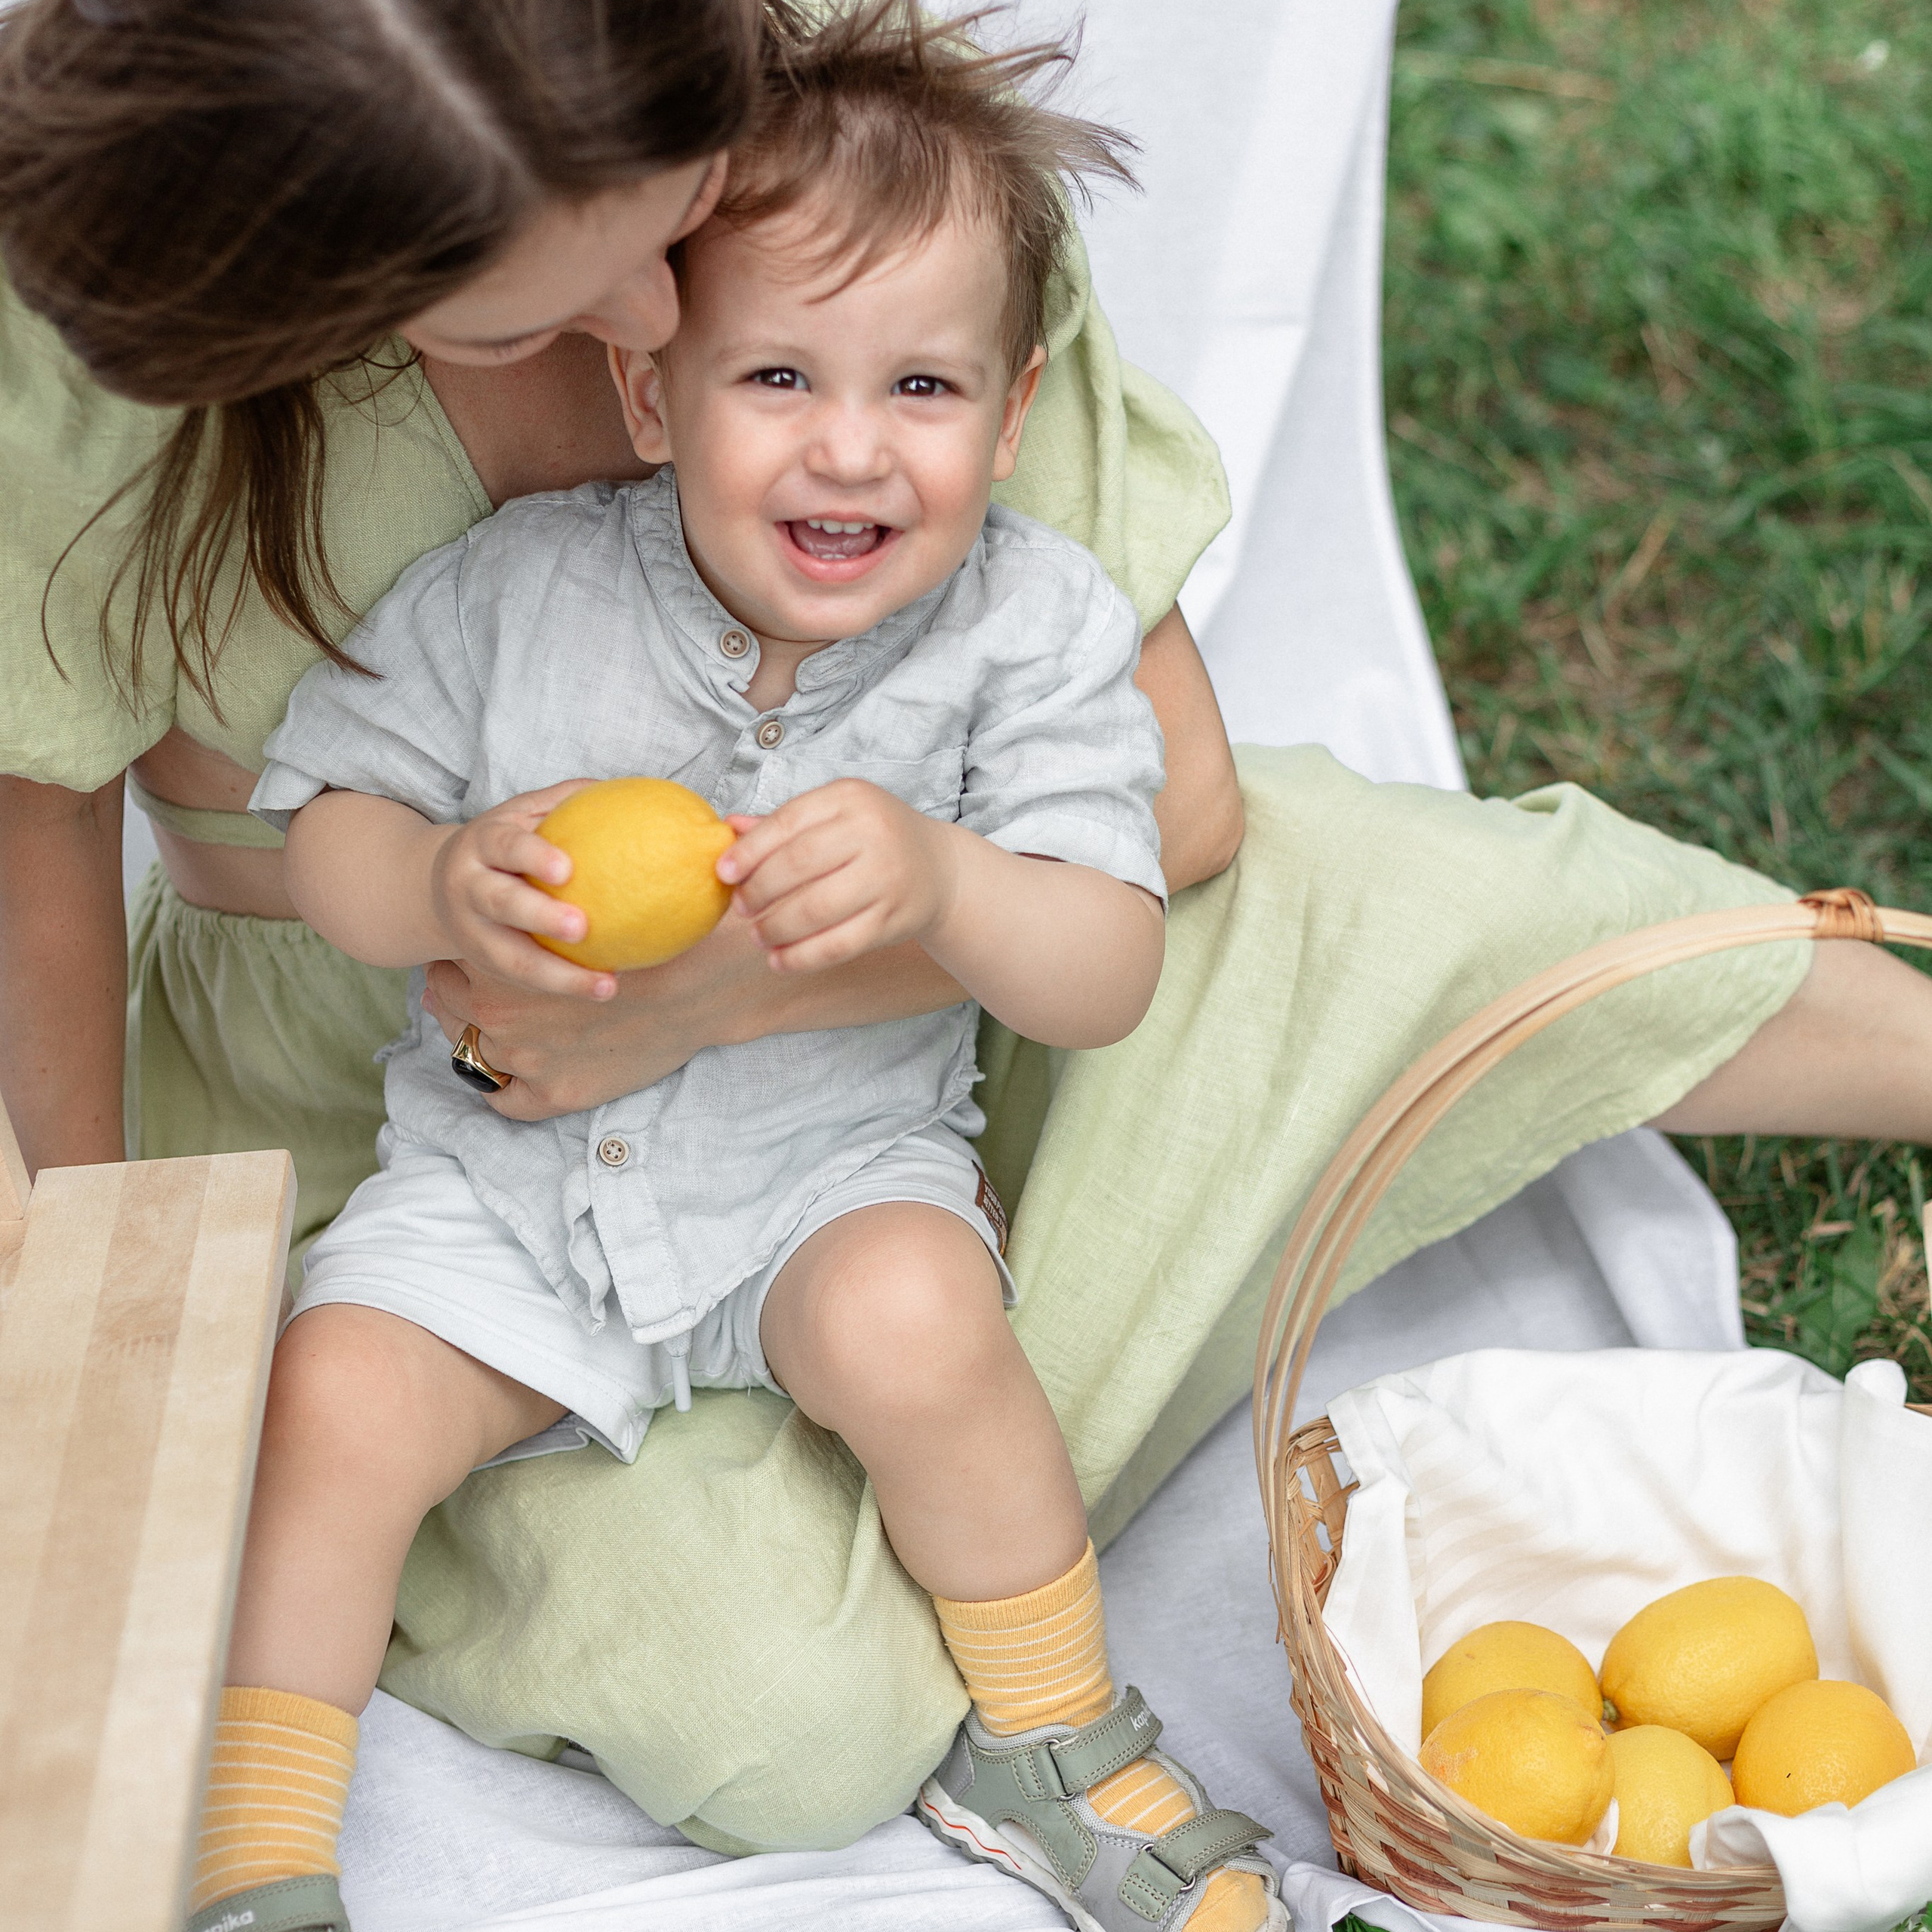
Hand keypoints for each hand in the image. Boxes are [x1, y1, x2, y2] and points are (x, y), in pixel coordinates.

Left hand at [422, 908, 785, 1118]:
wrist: (704, 989)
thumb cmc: (661, 937)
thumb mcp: (604, 902)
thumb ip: (574, 880)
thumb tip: (579, 828)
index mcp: (499, 961)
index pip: (453, 960)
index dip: (456, 957)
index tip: (463, 956)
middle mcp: (498, 1016)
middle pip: (448, 1006)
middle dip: (451, 996)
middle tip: (464, 990)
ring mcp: (524, 1061)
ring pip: (471, 1055)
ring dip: (473, 1041)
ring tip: (484, 1032)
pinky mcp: (554, 1095)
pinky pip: (506, 1101)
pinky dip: (504, 1089)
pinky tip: (512, 1077)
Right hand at [426, 781, 615, 1000]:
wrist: (437, 886)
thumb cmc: (503, 844)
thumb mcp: (522, 813)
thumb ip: (566, 800)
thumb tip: (628, 791)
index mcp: (482, 843)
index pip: (505, 846)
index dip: (532, 856)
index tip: (566, 869)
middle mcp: (470, 887)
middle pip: (502, 903)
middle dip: (540, 917)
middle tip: (583, 927)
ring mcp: (473, 932)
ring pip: (512, 959)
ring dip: (560, 976)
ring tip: (607, 986)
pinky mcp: (485, 964)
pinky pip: (524, 981)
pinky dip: (563, 987)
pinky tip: (604, 989)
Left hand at [718, 779, 958, 972]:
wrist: (940, 870)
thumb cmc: (875, 838)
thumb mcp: (835, 815)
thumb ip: (784, 823)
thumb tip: (728, 828)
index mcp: (850, 797)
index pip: (788, 822)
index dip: (750, 850)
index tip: (723, 873)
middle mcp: (873, 832)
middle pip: (798, 865)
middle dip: (759, 892)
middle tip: (741, 908)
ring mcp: (886, 877)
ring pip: (816, 909)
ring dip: (776, 928)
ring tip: (758, 935)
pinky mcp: (894, 919)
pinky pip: (839, 944)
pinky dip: (802, 957)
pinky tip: (779, 960)